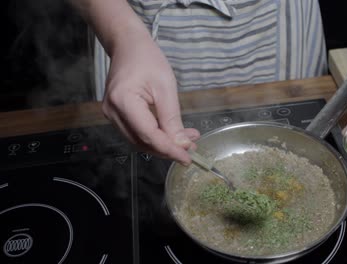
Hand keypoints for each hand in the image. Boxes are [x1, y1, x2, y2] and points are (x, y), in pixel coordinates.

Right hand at [101, 32, 199, 164]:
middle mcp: (112, 112)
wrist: (127, 46)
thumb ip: (172, 119)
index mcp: (123, 102)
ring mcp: (111, 115)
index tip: (187, 158)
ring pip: (139, 141)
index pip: (149, 135)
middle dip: (168, 149)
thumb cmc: (147, 59)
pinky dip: (154, 137)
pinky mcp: (116, 115)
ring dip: (162, 145)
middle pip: (142, 142)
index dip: (169, 150)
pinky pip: (136, 133)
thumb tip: (181, 144)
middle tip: (191, 148)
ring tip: (186, 141)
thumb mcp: (166, 87)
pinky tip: (171, 134)